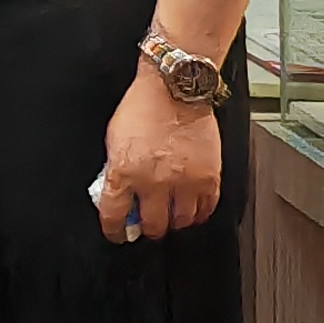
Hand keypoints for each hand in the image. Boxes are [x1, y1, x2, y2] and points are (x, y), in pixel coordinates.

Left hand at [96, 67, 223, 240]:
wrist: (174, 89)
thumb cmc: (142, 107)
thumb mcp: (114, 140)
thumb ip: (116, 170)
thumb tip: (118, 193)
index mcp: (124, 173)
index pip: (114, 216)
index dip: (114, 230)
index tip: (116, 233)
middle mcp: (154, 182)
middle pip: (152, 225)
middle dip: (148, 229)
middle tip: (148, 225)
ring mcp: (184, 182)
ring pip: (181, 222)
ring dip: (174, 222)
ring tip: (171, 216)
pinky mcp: (209, 177)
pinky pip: (206, 208)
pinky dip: (199, 213)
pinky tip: (193, 210)